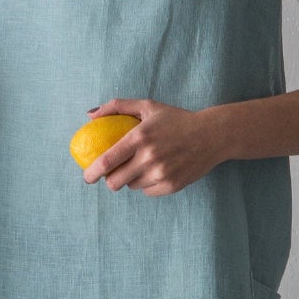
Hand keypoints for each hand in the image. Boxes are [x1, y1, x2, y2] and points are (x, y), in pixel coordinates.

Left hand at [82, 98, 230, 194]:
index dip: (92, 172)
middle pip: (115, 182)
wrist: (212, 134)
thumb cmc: (176, 119)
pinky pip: (147, 191)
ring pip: (131, 186)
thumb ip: (118, 107)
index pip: (107, 160)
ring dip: (130, 179)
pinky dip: (147, 184)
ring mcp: (161, 173)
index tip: (86, 177)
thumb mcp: (148, 106)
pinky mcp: (171, 185)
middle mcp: (149, 157)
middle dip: (109, 180)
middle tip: (113, 173)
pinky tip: (157, 171)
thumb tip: (89, 116)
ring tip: (142, 165)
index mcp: (140, 137)